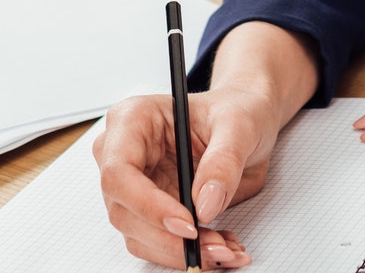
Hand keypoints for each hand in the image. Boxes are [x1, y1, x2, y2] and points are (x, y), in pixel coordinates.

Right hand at [95, 88, 283, 269]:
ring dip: (181, 251)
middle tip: (215, 247)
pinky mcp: (148, 210)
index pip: (119, 171)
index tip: (188, 223)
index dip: (148, 204)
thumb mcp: (238, 125)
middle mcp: (123, 154)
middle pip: (124, 211)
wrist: (245, 124)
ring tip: (225, 248)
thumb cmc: (235, 111)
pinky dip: (186, 253)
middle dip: (170, 238)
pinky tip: (219, 245)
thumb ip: (223, 161)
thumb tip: (205, 205)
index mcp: (133, 120)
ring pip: (138, 235)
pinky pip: (157, 242)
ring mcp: (132, 186)